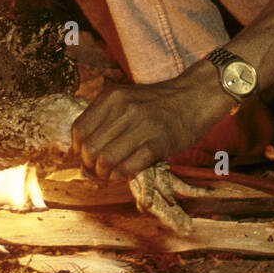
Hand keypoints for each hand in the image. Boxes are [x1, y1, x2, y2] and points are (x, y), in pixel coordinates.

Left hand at [71, 64, 233, 180]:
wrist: (195, 97)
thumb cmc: (159, 103)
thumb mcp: (127, 98)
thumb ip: (105, 118)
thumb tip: (81, 152)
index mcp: (112, 97)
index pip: (79, 130)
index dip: (77, 151)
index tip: (85, 159)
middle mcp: (124, 108)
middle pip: (90, 148)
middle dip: (89, 167)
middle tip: (96, 173)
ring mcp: (142, 125)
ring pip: (106, 160)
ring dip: (104, 174)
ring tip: (109, 176)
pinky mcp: (158, 142)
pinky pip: (128, 167)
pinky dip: (122, 175)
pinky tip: (125, 173)